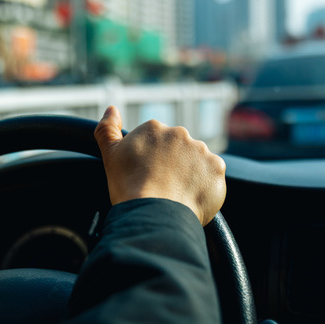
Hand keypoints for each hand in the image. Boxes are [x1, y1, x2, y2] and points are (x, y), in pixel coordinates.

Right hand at [94, 106, 225, 224]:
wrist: (154, 214)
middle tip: (162, 186)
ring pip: (197, 162)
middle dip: (173, 165)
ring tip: (176, 195)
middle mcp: (180, 133)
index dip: (152, 161)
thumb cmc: (129, 187)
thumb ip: (107, 129)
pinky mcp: (217, 168)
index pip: (157, 142)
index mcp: (154, 128)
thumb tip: (111, 109)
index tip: (148, 176)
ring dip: (190, 174)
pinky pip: (212, 176)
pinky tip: (190, 198)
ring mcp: (201, 150)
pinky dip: (205, 186)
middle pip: (179, 150)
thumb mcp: (110, 155)